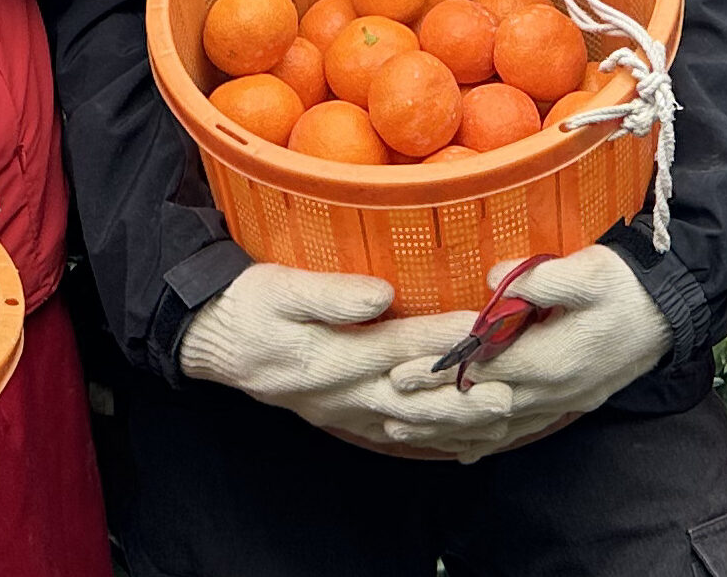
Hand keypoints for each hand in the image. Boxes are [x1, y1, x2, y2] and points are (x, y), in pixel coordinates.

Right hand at [179, 265, 476, 442]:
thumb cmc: (251, 305)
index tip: (485, 329)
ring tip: (499, 419)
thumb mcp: (280, 288)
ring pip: (409, 424)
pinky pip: (394, 434)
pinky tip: (462, 438)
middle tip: (509, 394)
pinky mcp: (344, 415)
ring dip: (456, 423)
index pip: (399, 347)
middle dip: (464, 398)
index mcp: (332, 356)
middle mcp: (343, 391)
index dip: (444, 338)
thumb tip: (381, 294)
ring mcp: (344, 410)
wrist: (217, 341)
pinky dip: (430, 438)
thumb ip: (331, 295)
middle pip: (414, 399)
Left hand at [380, 247, 671, 460]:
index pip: (481, 373)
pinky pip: (519, 430)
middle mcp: (552, 391)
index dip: (437, 375)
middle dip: (429, 410)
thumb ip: (541, 278)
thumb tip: (490, 279)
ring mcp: (560, 403)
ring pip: (494, 427)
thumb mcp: (589, 269)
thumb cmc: (626, 285)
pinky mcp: (567, 404)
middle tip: (384, 408)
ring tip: (405, 433)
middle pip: (479, 409)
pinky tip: (462, 450)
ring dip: (449, 431)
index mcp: (551, 359)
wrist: (671, 311)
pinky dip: (487, 440)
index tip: (397, 372)